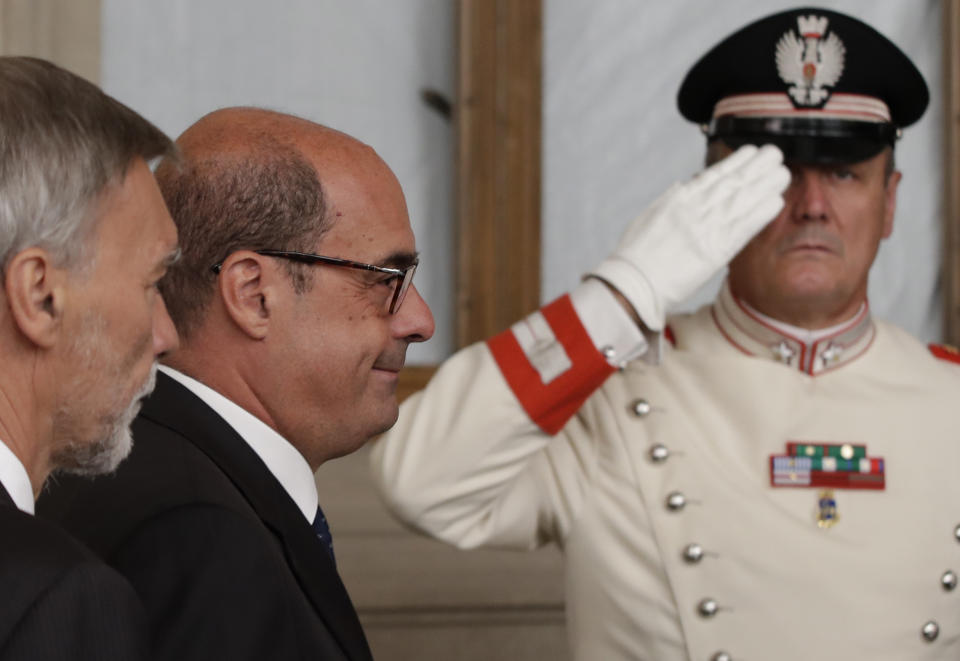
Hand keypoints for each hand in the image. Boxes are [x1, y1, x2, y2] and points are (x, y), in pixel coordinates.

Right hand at [589, 144, 789, 330]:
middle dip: (756, 168)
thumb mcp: (648, 217)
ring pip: (741, 202)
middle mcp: (695, 211)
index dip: (736, 162)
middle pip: (732, 184)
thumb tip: (683, 185)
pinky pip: (742, 230)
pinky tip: (775, 203)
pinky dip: (760, 215)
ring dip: (764, 186)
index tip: (752, 152)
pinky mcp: (715, 252)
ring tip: (782, 174)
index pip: (713, 176)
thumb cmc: (636, 255)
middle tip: (775, 155)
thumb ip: (669, 199)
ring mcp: (706, 230)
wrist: (634, 283)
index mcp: (679, 201)